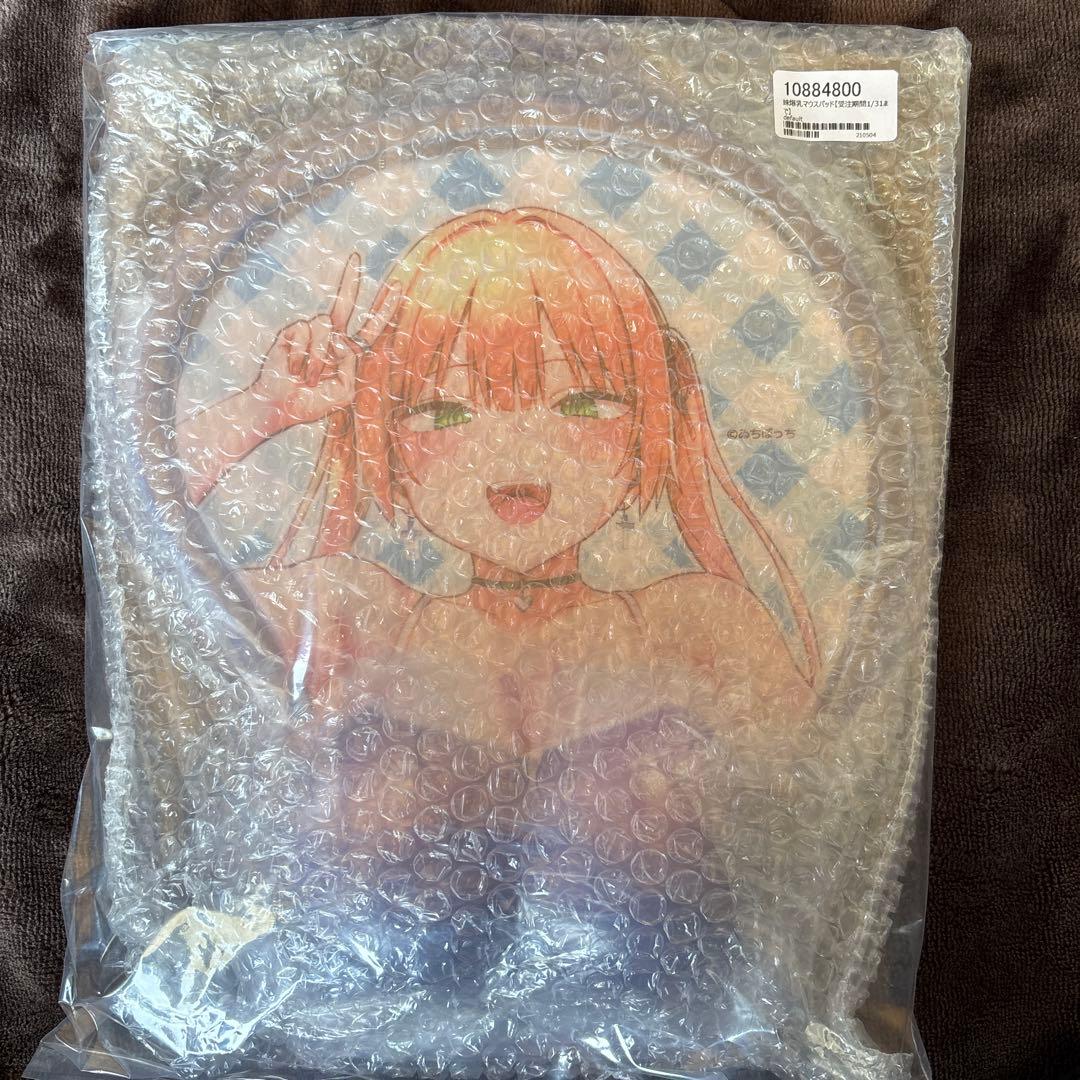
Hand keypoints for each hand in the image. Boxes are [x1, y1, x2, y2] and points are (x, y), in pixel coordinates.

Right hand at [252, 252, 397, 426]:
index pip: (371, 327)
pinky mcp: (293, 331)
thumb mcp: (344, 392)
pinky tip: (294, 370)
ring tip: (309, 379)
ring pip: (324, 325)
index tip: (397, 287)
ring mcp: (311, 332)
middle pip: (344, 303)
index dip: (385, 309)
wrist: (282, 405)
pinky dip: (301, 355)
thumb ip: (352, 367)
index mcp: (348, 351)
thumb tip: (341, 340)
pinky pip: (304, 332)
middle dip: (350, 280)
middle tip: (357, 257)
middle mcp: (331, 337)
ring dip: (318, 358)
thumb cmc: (313, 402)